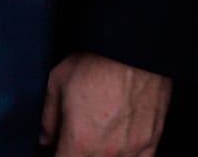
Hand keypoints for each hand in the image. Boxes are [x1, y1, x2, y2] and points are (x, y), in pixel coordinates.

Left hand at [41, 52, 172, 156]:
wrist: (133, 51)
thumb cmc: (96, 63)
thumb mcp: (56, 83)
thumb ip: (48, 118)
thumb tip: (45, 138)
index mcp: (81, 141)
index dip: (55, 155)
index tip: (56, 148)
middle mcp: (109, 151)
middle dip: (76, 153)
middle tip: (72, 139)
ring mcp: (134, 150)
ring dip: (98, 154)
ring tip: (93, 138)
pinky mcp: (152, 142)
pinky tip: (115, 147)